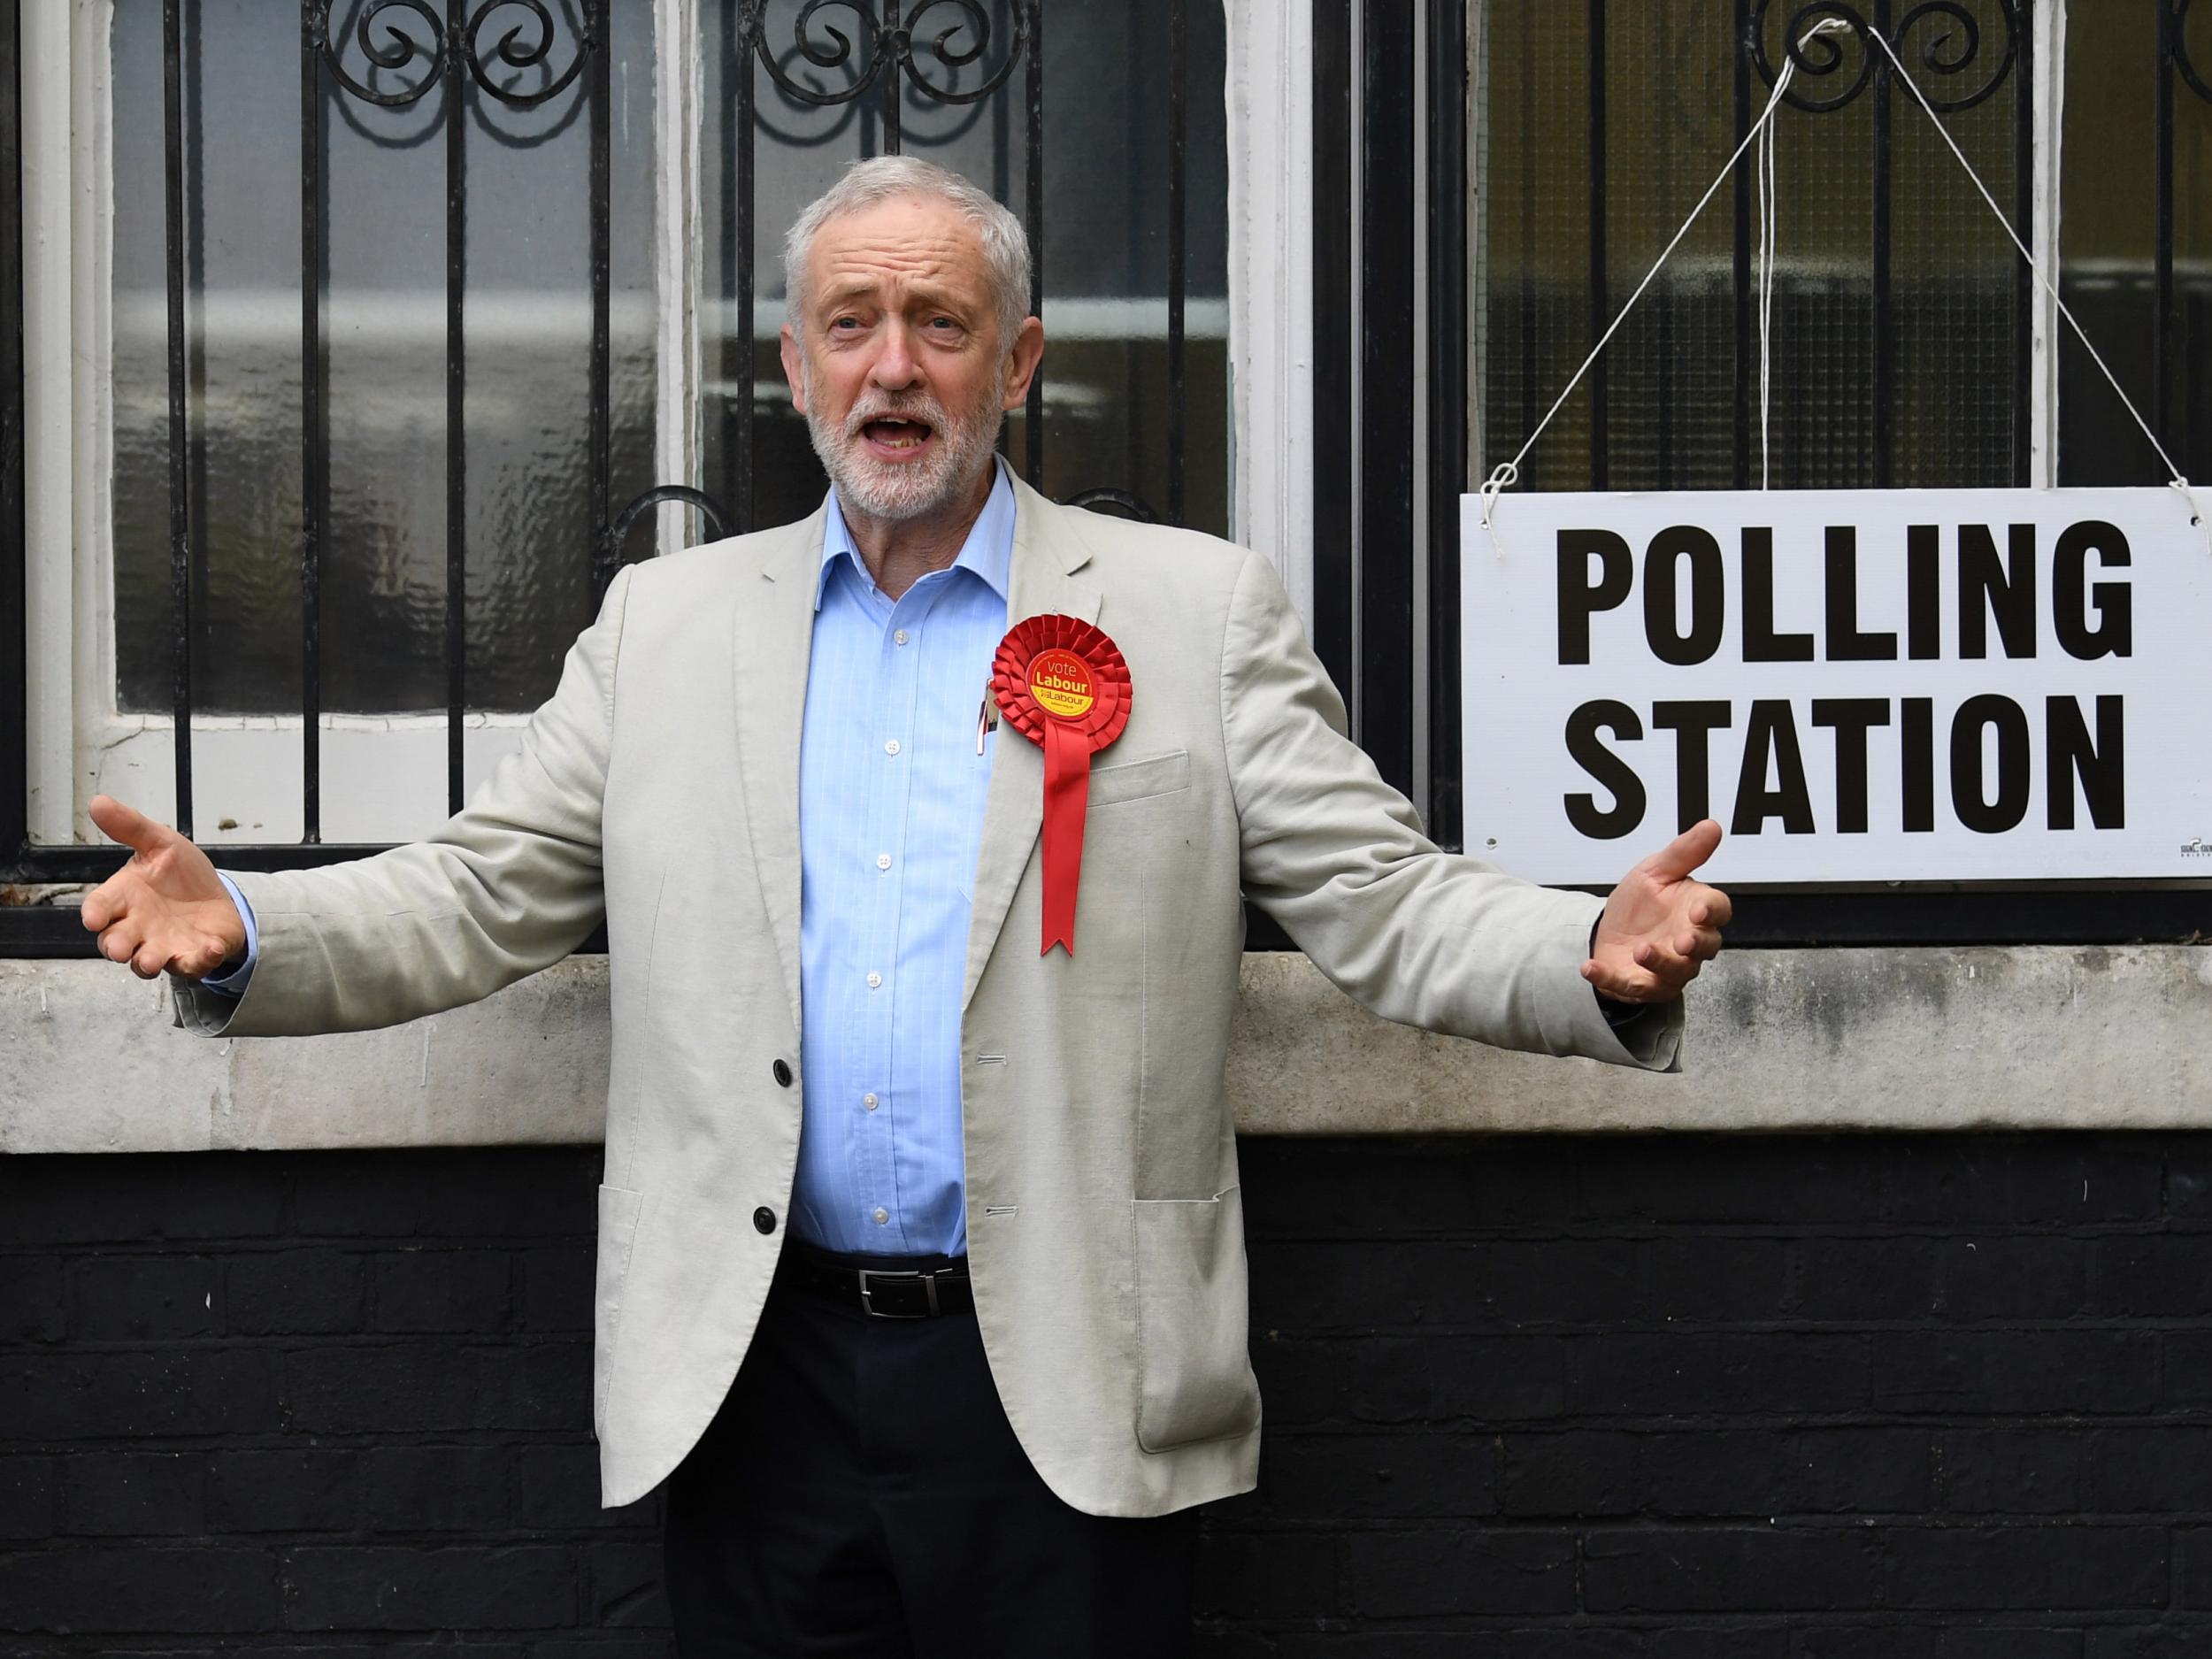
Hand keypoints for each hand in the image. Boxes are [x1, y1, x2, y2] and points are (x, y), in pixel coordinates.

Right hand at [79, 795, 246, 980]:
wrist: (217, 897)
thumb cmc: (180, 875)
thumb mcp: (161, 844)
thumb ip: (131, 827)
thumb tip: (98, 802)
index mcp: (125, 897)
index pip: (100, 906)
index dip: (94, 913)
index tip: (92, 918)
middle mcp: (138, 926)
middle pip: (116, 941)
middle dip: (115, 946)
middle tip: (119, 949)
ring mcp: (164, 945)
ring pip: (147, 961)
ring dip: (148, 961)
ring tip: (152, 960)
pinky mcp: (193, 956)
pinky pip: (193, 964)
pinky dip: (200, 959)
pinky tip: (210, 948)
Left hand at [1582, 818, 1730, 1004]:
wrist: (1608, 929)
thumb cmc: (1641, 902)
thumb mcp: (1656, 871)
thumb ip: (1683, 853)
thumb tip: (1711, 825)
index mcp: (1697, 911)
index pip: (1717, 910)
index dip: (1712, 911)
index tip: (1699, 910)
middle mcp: (1689, 943)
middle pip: (1705, 948)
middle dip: (1695, 945)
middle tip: (1682, 940)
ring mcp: (1669, 968)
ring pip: (1674, 972)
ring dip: (1658, 963)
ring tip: (1640, 950)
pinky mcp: (1642, 986)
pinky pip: (1630, 987)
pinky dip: (1609, 978)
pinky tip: (1589, 967)